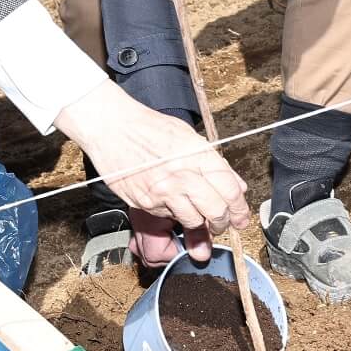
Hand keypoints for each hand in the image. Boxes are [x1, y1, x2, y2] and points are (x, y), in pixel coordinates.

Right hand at [55, 80, 247, 260]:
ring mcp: (162, 190)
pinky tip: (170, 202)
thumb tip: (235, 184)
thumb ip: (212, 161)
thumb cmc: (146, 126)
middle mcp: (182, 174)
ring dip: (201, 225)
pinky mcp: (145, 201)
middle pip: (217, 211)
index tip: (241, 216)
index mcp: (196, 154)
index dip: (240, 208)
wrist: (109, 126)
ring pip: (194, 221)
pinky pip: (168, 217)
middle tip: (224, 223)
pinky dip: (173, 215)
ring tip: (199, 218)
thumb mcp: (186, 135)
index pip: (230, 190)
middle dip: (224, 222)